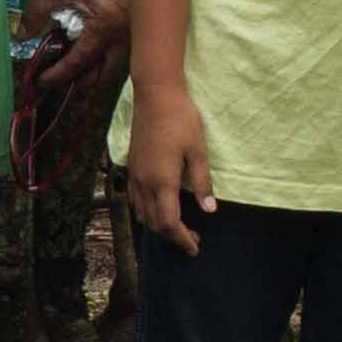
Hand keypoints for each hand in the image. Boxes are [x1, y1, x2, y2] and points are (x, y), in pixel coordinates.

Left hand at [27, 0, 127, 98]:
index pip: (79, 64)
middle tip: (65, 86)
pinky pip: (128, 46)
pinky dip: (111, 54)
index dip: (58, 76)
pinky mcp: (140, 14)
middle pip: (106, 74)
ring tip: (80, 74)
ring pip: (121, 62)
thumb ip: (36, 12)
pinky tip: (98, 52)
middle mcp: (127, 32)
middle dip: (84, 83)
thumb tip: (22, 35)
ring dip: (100, 70)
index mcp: (105, 27)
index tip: (43, 81)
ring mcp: (137, 24)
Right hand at [123, 80, 212, 248]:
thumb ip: (203, 182)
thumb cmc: (181, 119)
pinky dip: (146, 211)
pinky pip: (134, 198)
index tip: (194, 248)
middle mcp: (144, 182)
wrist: (155, 94)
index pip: (168, 222)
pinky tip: (160, 205)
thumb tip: (209, 210)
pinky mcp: (131, 166)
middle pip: (153, 222)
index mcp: (162, 181)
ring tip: (178, 225)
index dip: (181, 239)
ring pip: (141, 212)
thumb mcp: (198, 151)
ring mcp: (134, 174)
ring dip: (158, 225)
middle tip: (193, 238)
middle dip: (172, 236)